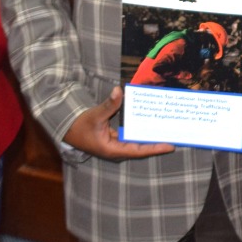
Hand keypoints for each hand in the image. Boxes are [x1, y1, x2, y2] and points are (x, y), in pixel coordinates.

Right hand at [62, 86, 176, 160]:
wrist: (67, 129)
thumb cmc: (79, 126)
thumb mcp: (95, 115)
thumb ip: (109, 105)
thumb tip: (119, 91)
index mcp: (113, 150)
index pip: (138, 150)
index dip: (155, 148)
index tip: (170, 146)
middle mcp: (117, 150)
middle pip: (141, 148)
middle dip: (157, 142)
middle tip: (174, 137)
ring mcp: (117, 146)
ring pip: (137, 143)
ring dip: (150, 137)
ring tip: (167, 131)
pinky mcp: (115, 140)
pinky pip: (132, 137)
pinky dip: (141, 132)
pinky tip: (151, 125)